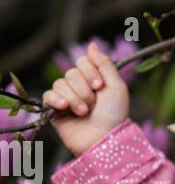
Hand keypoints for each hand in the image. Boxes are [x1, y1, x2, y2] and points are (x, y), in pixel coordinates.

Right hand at [44, 41, 129, 157]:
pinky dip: (56, 100)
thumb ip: (105, 64)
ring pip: (60, 83)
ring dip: (75, 98)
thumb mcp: (117, 86)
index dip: (90, 72)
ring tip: (84, 112)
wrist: (104, 140)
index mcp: (94, 79)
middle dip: (84, 89)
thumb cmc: (115, 116)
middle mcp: (79, 87)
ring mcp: (66, 98)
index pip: (82, 61)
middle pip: (71, 72)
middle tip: (93, 104)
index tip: (100, 86)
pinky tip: (64, 107)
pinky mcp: (55, 110)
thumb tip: (91, 44)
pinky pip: (48, 95)